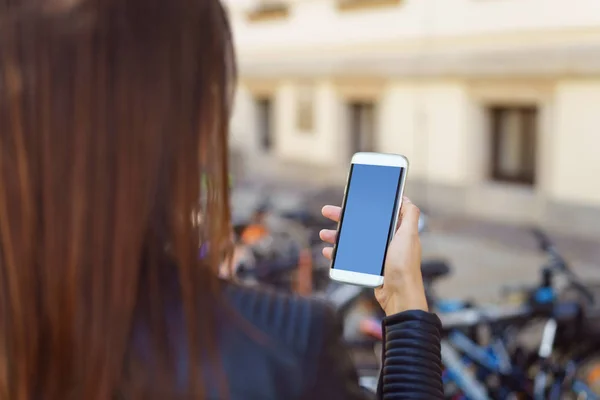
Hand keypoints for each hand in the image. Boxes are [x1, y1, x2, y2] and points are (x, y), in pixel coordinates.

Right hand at [320, 197, 427, 315]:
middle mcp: (386, 241)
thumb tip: (406, 198)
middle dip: (343, 218)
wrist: (399, 295)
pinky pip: (350, 257)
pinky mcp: (368, 267)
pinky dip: (338, 253)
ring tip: (324, 234)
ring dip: (337, 235)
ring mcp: (376, 255)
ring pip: (352, 240)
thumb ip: (410, 215)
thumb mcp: (409, 236)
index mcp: (395, 231)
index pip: (376, 214)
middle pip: (361, 225)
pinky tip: (329, 251)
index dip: (363, 206)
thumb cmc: (404, 266)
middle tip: (328, 212)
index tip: (349, 200)